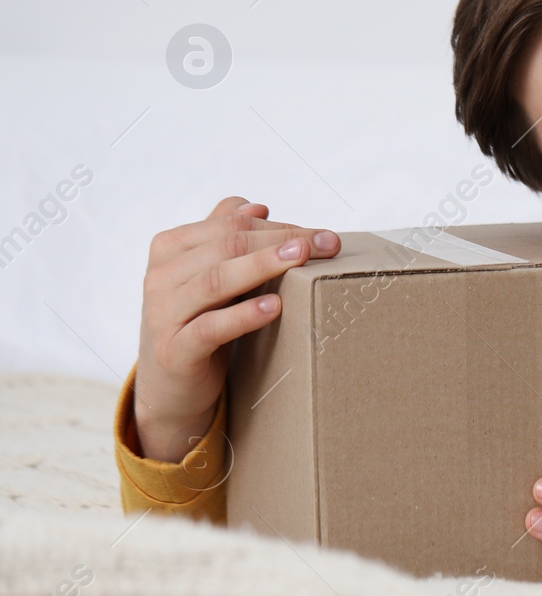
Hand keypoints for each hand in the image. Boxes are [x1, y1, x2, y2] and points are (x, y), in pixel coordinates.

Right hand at [134, 196, 339, 462]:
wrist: (169, 388)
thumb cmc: (198, 323)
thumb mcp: (209, 276)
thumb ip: (225, 237)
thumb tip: (259, 207)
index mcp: (170, 248)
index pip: (229, 225)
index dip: (278, 226)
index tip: (322, 233)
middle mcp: (161, 276)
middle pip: (226, 246)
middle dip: (281, 241)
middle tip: (326, 243)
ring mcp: (164, 314)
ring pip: (216, 280)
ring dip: (262, 266)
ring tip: (301, 259)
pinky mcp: (175, 351)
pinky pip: (209, 328)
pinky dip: (243, 315)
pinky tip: (274, 307)